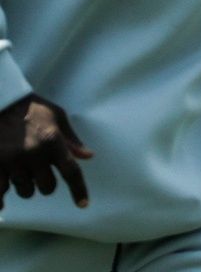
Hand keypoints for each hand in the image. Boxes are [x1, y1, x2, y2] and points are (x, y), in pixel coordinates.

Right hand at [0, 94, 92, 209]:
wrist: (2, 101)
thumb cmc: (31, 108)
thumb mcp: (57, 117)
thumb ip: (71, 139)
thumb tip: (87, 156)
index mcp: (52, 141)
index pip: (71, 172)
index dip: (79, 190)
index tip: (83, 204)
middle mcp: (33, 154)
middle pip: (47, 187)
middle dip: (47, 184)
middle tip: (42, 174)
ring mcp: (12, 161)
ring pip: (26, 190)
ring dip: (27, 186)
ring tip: (23, 173)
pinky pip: (0, 191)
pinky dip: (1, 198)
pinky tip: (2, 203)